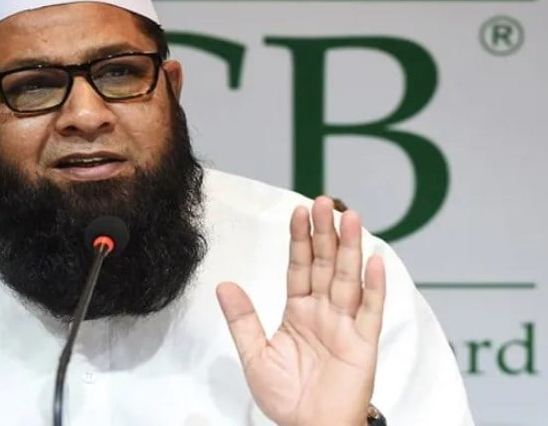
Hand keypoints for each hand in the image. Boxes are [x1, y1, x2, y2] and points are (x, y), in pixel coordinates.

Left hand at [216, 196, 385, 425]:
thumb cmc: (286, 398)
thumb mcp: (255, 355)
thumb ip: (243, 319)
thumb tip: (224, 286)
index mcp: (299, 312)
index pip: (299, 267)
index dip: (299, 240)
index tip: (298, 212)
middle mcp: (324, 313)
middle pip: (325, 265)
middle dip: (324, 233)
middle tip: (324, 202)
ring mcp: (346, 326)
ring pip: (348, 280)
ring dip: (350, 249)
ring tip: (350, 218)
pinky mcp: (364, 345)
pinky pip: (371, 312)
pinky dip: (375, 288)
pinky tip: (375, 263)